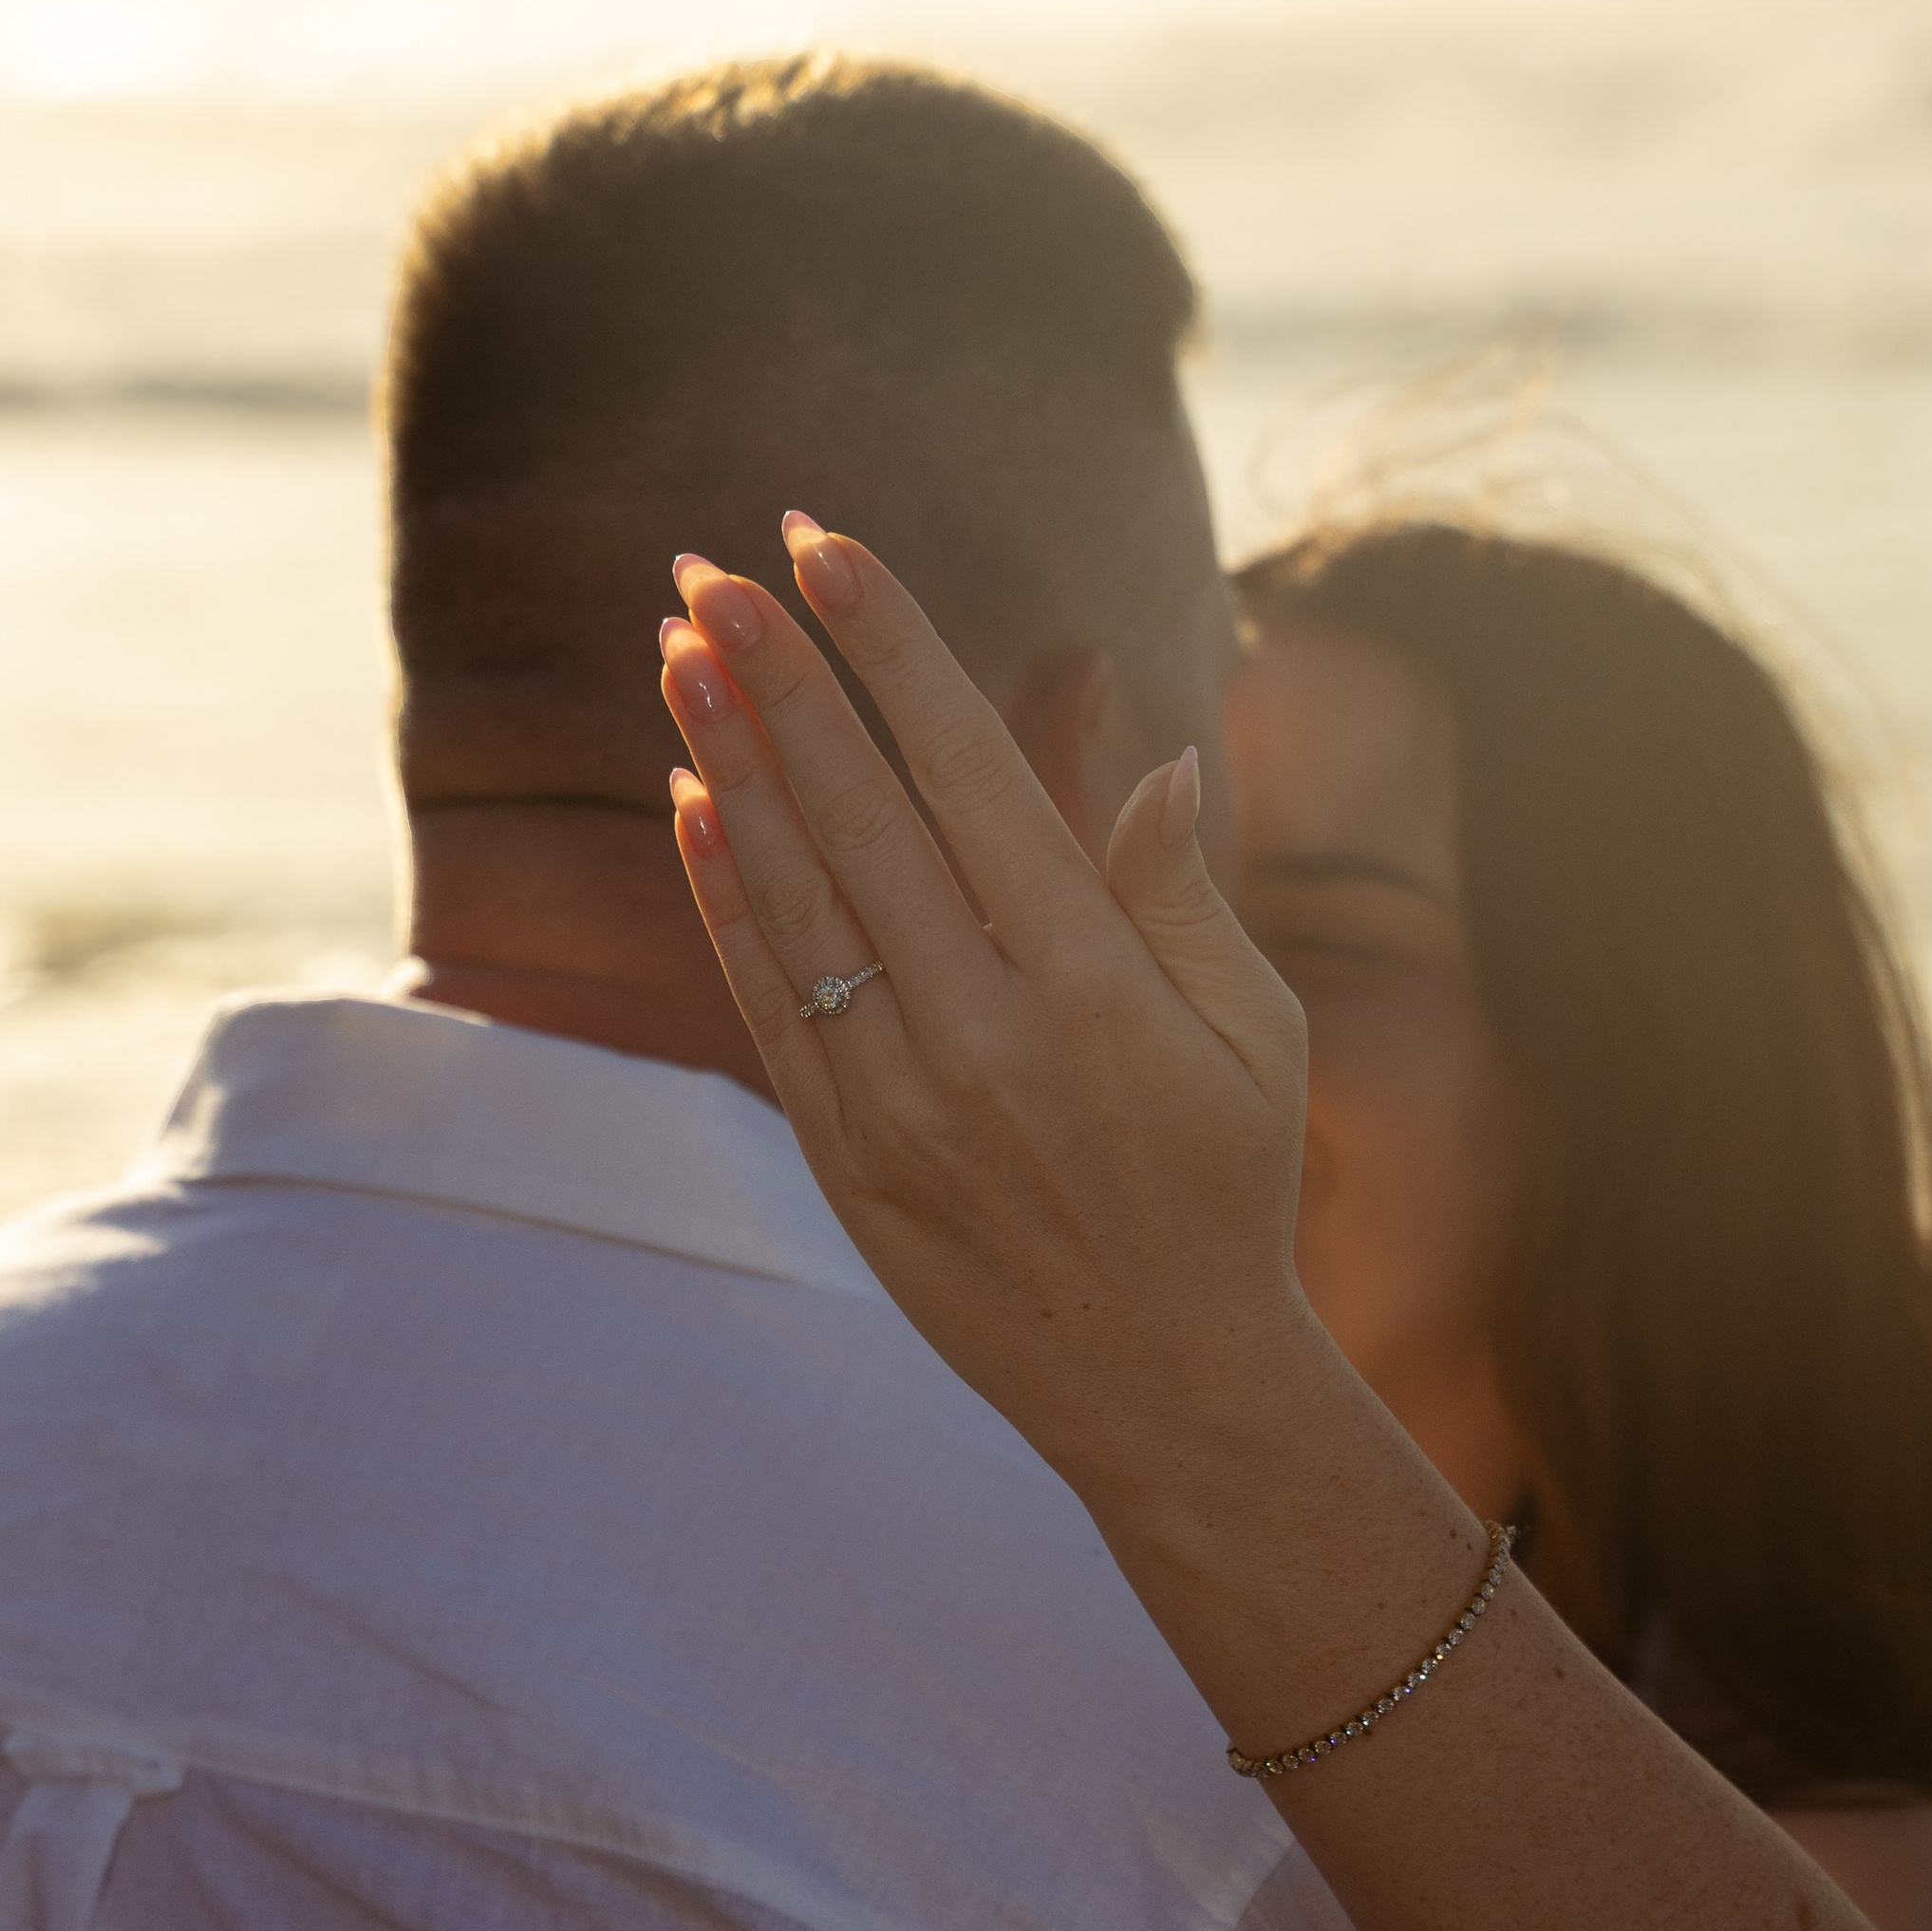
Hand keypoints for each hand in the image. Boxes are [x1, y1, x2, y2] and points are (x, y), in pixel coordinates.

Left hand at [657, 519, 1321, 1501]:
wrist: (1163, 1385)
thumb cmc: (1229, 1187)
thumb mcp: (1256, 1034)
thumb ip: (1180, 892)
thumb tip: (1155, 753)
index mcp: (1090, 981)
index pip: (965, 768)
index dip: (887, 647)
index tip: (821, 545)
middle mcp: (979, 1028)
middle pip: (853, 811)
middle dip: (775, 675)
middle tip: (706, 568)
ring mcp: (898, 1098)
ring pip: (789, 893)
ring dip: (727, 760)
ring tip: (675, 648)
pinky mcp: (846, 1158)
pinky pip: (768, 998)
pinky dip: (724, 893)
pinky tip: (692, 800)